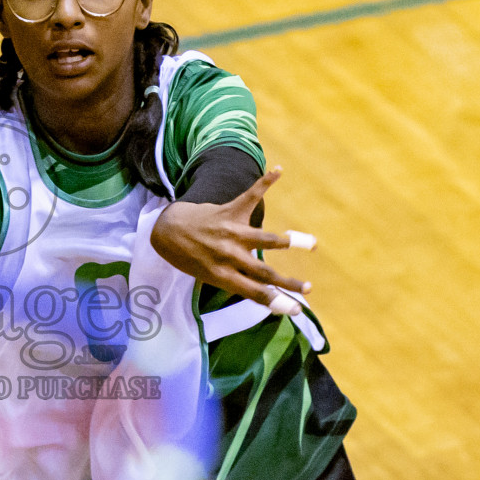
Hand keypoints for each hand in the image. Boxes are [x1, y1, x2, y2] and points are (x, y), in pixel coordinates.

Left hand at [150, 167, 314, 314]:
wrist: (167, 231)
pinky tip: (278, 170)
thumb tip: (266, 295)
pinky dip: (264, 182)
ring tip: (311, 243)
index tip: (298, 309)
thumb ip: (235, 282)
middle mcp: (228, 255)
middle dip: (288, 282)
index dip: (278, 303)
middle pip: (264, 272)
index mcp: (221, 275)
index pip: (254, 293)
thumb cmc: (189, 258)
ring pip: (265, 239)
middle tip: (309, 288)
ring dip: (290, 241)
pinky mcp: (228, 211)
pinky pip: (250, 195)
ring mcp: (230, 232)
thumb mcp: (208, 277)